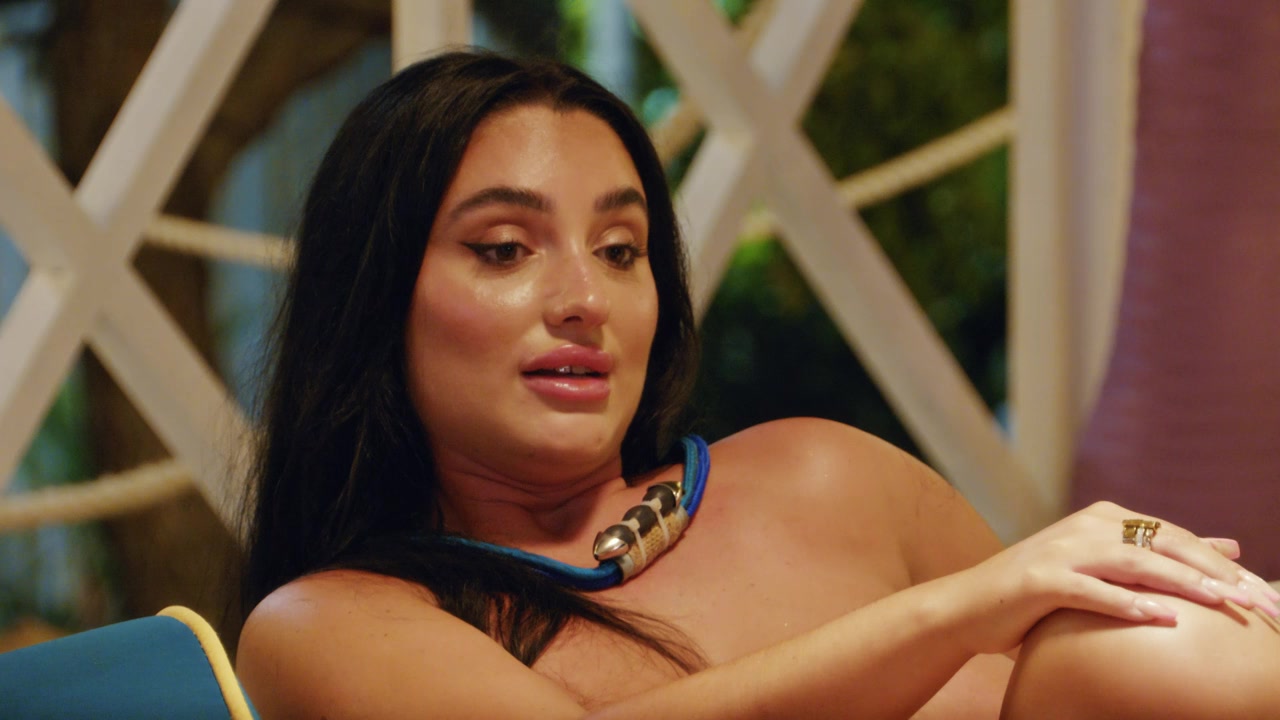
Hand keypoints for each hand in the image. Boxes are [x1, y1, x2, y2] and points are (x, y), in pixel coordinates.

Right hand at [950, 501, 1279, 654]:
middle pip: (1166, 544)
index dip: (1226, 566)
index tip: (1267, 596)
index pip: (1178, 537)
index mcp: (1104, 519)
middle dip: (1219, 574)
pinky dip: (1129, 603)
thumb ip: (1160, 556)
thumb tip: (1229, 545)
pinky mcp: (1041, 580)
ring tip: (1224, 604)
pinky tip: (1164, 618)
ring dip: (1183, 583)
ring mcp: (1062, 551)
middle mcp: (1086, 527)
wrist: (968, 604)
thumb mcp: (1103, 568)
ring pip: (1135, 562)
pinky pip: (1093, 590)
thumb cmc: (1039, 592)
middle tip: (1261, 603)